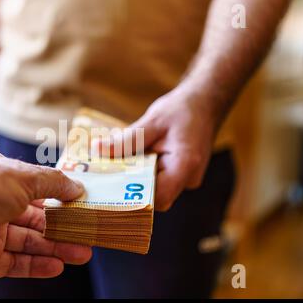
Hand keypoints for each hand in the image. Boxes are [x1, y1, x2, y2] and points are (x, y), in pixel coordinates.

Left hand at [98, 85, 219, 210]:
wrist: (205, 103)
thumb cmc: (182, 109)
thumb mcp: (152, 121)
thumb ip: (126, 140)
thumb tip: (97, 149)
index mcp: (185, 165)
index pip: (159, 198)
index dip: (134, 197)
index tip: (109, 185)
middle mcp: (188, 178)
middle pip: (154, 196)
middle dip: (129, 185)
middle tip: (105, 171)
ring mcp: (185, 179)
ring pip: (154, 188)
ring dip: (135, 176)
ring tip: (116, 161)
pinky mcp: (179, 176)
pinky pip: (157, 179)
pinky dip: (143, 170)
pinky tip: (131, 157)